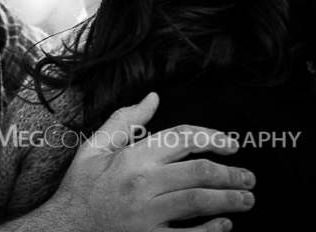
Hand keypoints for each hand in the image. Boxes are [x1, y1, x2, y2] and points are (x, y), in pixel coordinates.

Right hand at [37, 92, 254, 231]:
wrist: (65, 227)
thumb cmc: (82, 186)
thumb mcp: (95, 146)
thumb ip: (125, 120)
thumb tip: (152, 97)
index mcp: (133, 158)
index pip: (182, 139)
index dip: (213, 138)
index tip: (232, 144)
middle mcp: (144, 185)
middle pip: (199, 174)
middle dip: (231, 174)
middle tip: (250, 177)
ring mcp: (148, 215)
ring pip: (199, 203)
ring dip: (229, 201)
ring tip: (247, 199)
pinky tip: (224, 226)